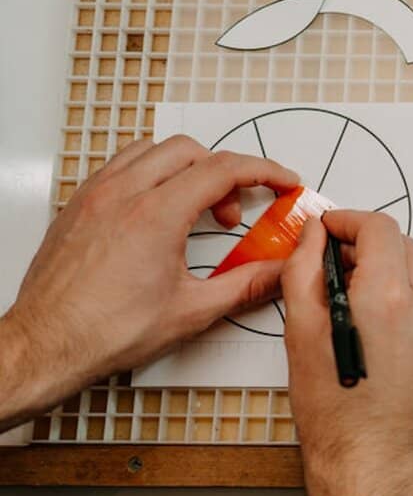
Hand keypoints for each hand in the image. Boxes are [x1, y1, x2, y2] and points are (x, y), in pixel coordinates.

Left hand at [0, 137, 296, 427]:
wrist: (48, 345)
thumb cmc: (104, 332)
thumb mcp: (192, 311)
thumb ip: (247, 285)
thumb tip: (279, 272)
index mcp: (155, 215)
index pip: (223, 169)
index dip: (264, 171)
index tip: (281, 181)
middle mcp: (122, 195)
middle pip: (190, 150)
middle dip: (224, 173)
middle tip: (232, 213)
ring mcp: (94, 196)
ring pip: (151, 150)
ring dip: (184, 168)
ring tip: (193, 206)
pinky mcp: (77, 206)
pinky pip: (119, 166)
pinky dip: (148, 175)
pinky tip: (155, 209)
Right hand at [282, 210, 412, 495]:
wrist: (368, 457)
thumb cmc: (332, 408)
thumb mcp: (301, 331)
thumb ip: (306, 270)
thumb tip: (313, 236)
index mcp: (387, 298)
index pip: (378, 228)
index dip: (346, 221)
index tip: (324, 230)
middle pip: (399, 243)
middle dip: (363, 241)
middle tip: (327, 258)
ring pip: (412, 266)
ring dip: (380, 263)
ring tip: (342, 288)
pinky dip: (394, 287)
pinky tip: (365, 311)